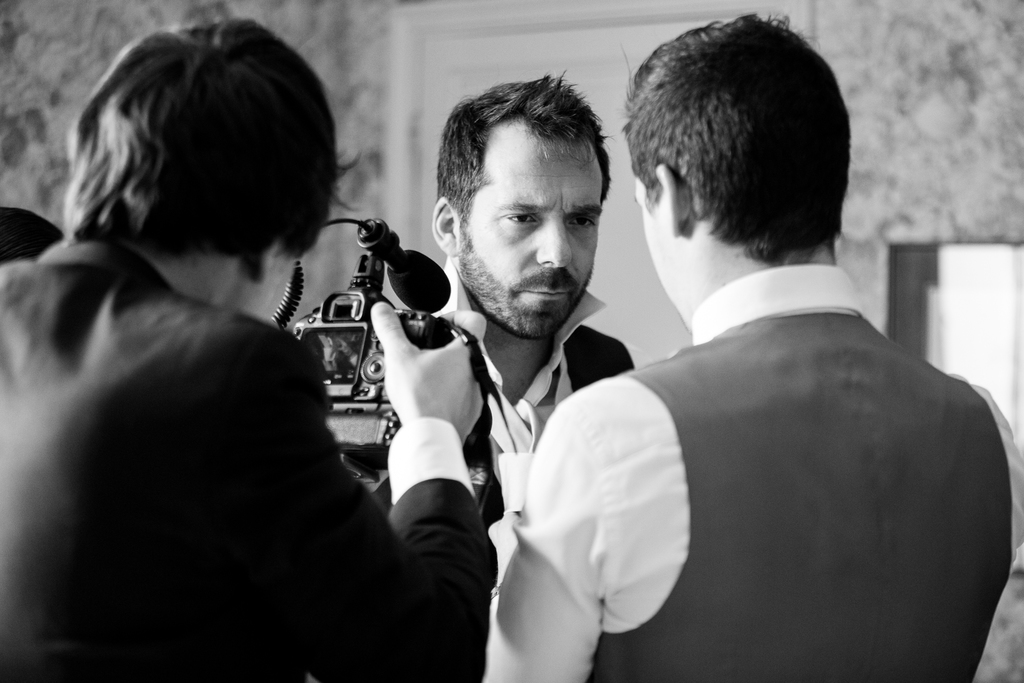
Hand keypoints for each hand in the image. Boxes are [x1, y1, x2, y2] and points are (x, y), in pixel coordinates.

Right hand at [371, 303, 485, 440]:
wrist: (430, 436)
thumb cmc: (422, 400)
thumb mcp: (399, 357)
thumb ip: (391, 330)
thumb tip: (383, 311)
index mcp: (465, 351)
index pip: (474, 319)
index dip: (457, 315)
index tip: (441, 322)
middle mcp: (477, 369)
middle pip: (465, 346)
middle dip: (443, 347)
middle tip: (424, 352)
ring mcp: (477, 391)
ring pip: (465, 371)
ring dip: (446, 370)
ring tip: (424, 376)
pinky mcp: (473, 409)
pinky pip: (463, 393)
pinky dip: (448, 392)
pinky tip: (430, 396)